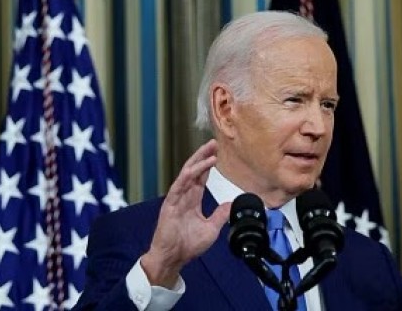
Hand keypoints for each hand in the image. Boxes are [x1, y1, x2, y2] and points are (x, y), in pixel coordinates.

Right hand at [140, 140, 231, 286]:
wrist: (173, 258)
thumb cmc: (187, 246)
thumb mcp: (211, 229)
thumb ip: (220, 215)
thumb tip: (230, 205)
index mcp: (192, 200)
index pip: (201, 178)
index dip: (208, 165)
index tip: (216, 154)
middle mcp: (184, 196)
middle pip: (194, 170)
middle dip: (203, 156)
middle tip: (213, 143)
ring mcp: (176, 198)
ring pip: (187, 173)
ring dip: (198, 160)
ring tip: (209, 150)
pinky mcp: (170, 203)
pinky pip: (179, 185)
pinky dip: (189, 175)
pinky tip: (198, 167)